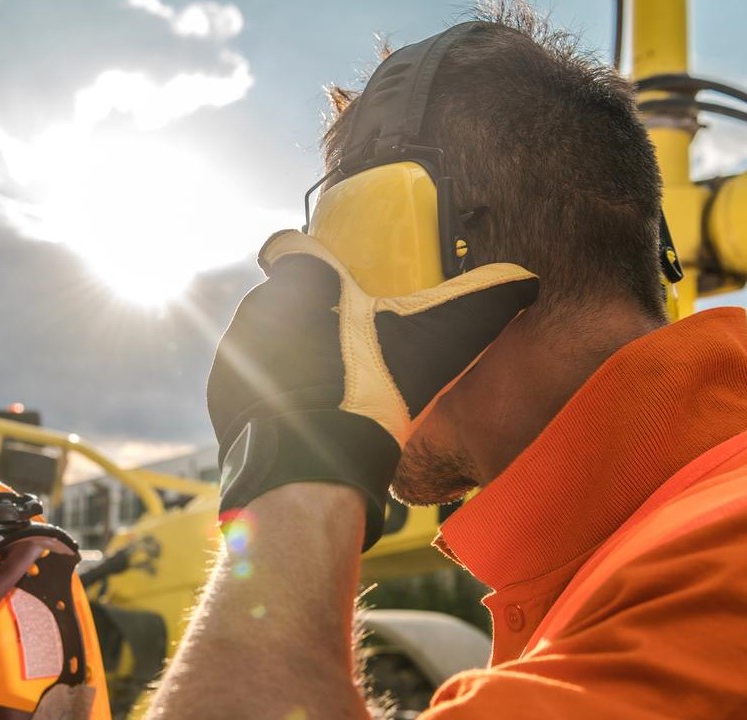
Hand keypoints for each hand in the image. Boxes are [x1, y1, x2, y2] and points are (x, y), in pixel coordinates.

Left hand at [208, 230, 537, 548]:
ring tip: (329, 388)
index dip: (308, 259)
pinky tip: (302, 415)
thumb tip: (527, 281)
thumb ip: (481, 302)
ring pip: (264, 339)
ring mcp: (233, 351)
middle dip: (312, 317)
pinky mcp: (219, 393)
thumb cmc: (373, 395)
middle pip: (285, 299)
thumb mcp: (438, 343)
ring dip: (289, 355)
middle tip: (349, 350)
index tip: (332, 282)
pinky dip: (268, 392)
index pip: (288, 245)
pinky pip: (247, 380)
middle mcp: (257, 305)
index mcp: (303, 280)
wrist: (310, 470)